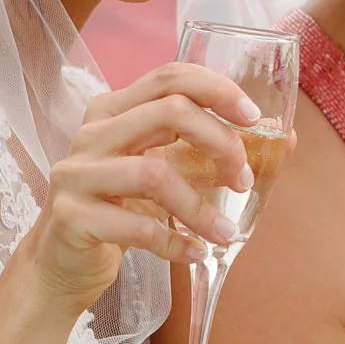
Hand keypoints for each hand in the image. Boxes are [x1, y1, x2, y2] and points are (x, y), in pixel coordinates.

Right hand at [10, 62, 260, 315]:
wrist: (60, 267)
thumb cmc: (119, 213)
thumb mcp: (161, 173)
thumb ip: (208, 153)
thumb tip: (284, 138)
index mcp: (113, 111)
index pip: (169, 76)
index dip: (217, 88)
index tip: (253, 118)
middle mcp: (91, 133)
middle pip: (168, 111)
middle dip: (220, 143)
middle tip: (243, 180)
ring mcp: (76, 174)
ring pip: (154, 173)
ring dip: (201, 207)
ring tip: (225, 232)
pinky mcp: (71, 216)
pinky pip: (135, 226)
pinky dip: (174, 242)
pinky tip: (193, 253)